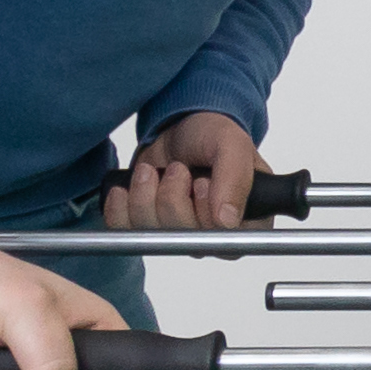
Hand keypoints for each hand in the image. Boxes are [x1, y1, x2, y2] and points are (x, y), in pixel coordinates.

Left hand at [103, 113, 266, 230]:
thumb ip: (236, 178)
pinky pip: (126, 232)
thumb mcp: (231, 143)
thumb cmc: (211, 134)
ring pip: (154, 238)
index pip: (226, 242)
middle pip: (186, 242)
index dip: (205, 214)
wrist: (178, 127)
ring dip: (146, 196)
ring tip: (154, 172)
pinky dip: (121, 207)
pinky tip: (129, 187)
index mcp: (249, 219)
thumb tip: (226, 221)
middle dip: (172, 198)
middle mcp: (216, 234)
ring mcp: (182, 234)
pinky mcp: (149, 229)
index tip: (202, 182)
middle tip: (178, 170)